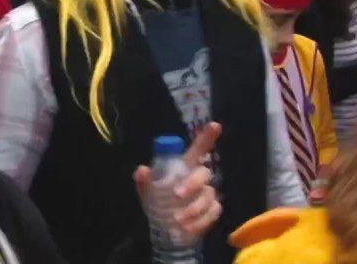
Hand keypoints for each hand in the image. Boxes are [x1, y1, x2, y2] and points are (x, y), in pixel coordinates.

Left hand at [134, 122, 222, 243]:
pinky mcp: (212, 210)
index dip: (206, 137)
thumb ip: (144, 181)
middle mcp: (198, 177)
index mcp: (184, 167)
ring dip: (192, 209)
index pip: (198, 149)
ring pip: (208, 196)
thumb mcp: (147, 193)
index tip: (214, 125)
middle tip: (176, 195)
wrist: (166, 230)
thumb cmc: (158, 204)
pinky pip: (212, 213)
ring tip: (176, 220)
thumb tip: (142, 170)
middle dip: (192, 184)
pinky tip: (186, 228)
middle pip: (204, 173)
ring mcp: (208, 194)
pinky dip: (199, 221)